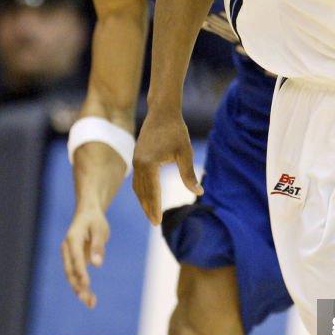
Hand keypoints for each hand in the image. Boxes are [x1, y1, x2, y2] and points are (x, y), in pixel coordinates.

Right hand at [61, 207, 109, 308]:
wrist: (87, 213)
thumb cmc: (95, 220)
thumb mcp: (100, 229)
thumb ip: (98, 245)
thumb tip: (97, 264)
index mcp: (72, 239)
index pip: (75, 258)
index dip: (80, 272)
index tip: (86, 284)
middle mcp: (67, 249)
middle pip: (69, 271)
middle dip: (78, 287)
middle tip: (89, 301)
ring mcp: (69, 256)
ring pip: (71, 276)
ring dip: (80, 290)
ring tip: (91, 303)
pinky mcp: (74, 261)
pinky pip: (76, 275)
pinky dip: (81, 286)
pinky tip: (90, 298)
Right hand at [132, 109, 201, 224]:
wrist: (162, 112)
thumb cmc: (176, 131)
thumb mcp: (185, 153)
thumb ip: (189, 174)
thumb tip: (199, 192)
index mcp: (149, 164)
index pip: (152, 191)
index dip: (155, 207)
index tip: (158, 222)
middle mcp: (139, 164)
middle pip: (142, 192)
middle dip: (148, 208)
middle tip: (155, 223)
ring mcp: (136, 160)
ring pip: (138, 186)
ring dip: (144, 201)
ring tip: (151, 213)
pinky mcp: (137, 157)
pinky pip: (138, 179)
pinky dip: (142, 190)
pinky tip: (147, 196)